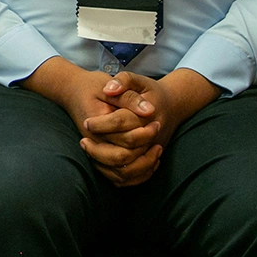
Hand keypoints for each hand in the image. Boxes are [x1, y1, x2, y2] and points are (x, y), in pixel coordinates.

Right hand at [23, 59, 160, 188]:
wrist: (71, 91)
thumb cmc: (91, 86)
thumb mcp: (109, 83)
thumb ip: (129, 97)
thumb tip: (149, 110)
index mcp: (96, 124)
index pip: (125, 137)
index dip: (145, 132)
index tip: (156, 121)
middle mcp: (93, 141)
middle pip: (123, 157)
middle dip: (146, 151)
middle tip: (157, 133)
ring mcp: (95, 151)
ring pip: (121, 172)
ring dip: (143, 165)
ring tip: (156, 149)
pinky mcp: (99, 157)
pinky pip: (119, 177)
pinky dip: (135, 175)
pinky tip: (148, 161)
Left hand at [82, 68, 219, 186]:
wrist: (173, 105)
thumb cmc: (151, 91)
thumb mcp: (138, 80)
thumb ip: (123, 80)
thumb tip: (108, 89)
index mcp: (147, 116)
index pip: (121, 122)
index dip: (100, 123)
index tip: (86, 122)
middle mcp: (152, 138)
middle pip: (123, 153)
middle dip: (99, 149)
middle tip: (82, 141)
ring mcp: (151, 152)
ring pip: (127, 170)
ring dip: (104, 164)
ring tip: (88, 150)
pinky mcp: (150, 160)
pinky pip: (132, 177)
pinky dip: (115, 174)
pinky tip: (100, 161)